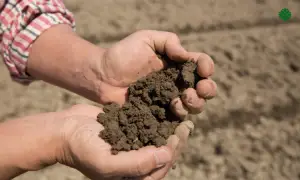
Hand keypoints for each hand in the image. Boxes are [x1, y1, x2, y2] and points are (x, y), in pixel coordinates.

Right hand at [57, 104, 193, 179]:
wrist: (65, 130)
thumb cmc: (81, 149)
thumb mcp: (107, 164)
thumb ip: (136, 164)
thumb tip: (165, 156)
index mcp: (130, 178)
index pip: (159, 170)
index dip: (172, 154)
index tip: (179, 136)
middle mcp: (134, 163)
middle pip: (162, 155)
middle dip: (175, 142)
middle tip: (186, 126)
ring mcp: (132, 146)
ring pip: (157, 140)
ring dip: (169, 130)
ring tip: (182, 118)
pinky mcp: (128, 131)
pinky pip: (147, 127)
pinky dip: (158, 120)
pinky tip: (167, 110)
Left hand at [94, 30, 216, 117]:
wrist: (102, 76)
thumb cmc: (122, 54)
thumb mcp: (146, 39)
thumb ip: (169, 42)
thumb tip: (186, 56)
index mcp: (177, 64)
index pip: (201, 65)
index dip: (207, 67)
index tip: (203, 69)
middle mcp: (177, 82)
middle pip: (204, 89)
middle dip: (207, 89)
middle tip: (198, 89)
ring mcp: (169, 99)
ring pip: (194, 105)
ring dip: (196, 103)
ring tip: (183, 98)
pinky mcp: (159, 113)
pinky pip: (177, 117)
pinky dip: (181, 114)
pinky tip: (173, 107)